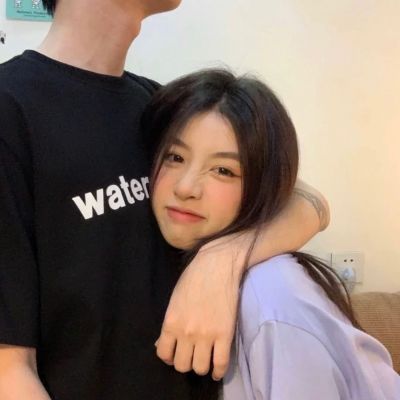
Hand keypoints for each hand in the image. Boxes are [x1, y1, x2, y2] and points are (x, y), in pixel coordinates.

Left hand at [155, 237, 245, 379]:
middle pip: (182, 365)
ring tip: (204, 358)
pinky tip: (217, 370)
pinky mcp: (225, 334)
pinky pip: (221, 364)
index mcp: (171, 322)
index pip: (164, 354)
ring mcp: (206, 334)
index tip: (176, 353)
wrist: (217, 265)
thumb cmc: (193, 278)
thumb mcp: (174, 300)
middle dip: (185, 362)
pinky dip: (218, 371)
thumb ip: (169, 324)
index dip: (169, 357)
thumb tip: (163, 344)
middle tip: (191, 354)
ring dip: (201, 366)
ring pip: (200, 368)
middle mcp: (186, 332)